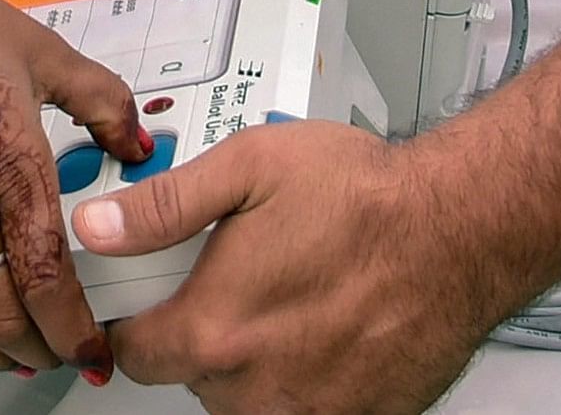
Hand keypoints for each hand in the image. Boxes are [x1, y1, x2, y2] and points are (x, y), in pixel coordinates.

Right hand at [0, 0, 147, 395]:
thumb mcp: (47, 55)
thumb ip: (105, 104)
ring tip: (7, 357)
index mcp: (14, 164)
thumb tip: (141, 146)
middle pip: (3, 308)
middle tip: (57, 354)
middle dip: (38, 347)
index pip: (51, 277)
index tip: (93, 351)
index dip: (76, 330)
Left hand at [72, 121, 509, 414]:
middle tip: (239, 283)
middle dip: (202, 334)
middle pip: (192, 376)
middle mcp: (256, 384)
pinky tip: (326, 332)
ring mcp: (309, 409)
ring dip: (253, 362)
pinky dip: (307, 380)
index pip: (133, 353)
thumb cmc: (367, 198)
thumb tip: (98, 227)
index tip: (151, 299)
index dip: (135, 320)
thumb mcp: (246, 169)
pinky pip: (307, 410)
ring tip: (288, 303)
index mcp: (214, 328)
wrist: (462, 230)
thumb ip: (161, 207)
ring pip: (247, 401)